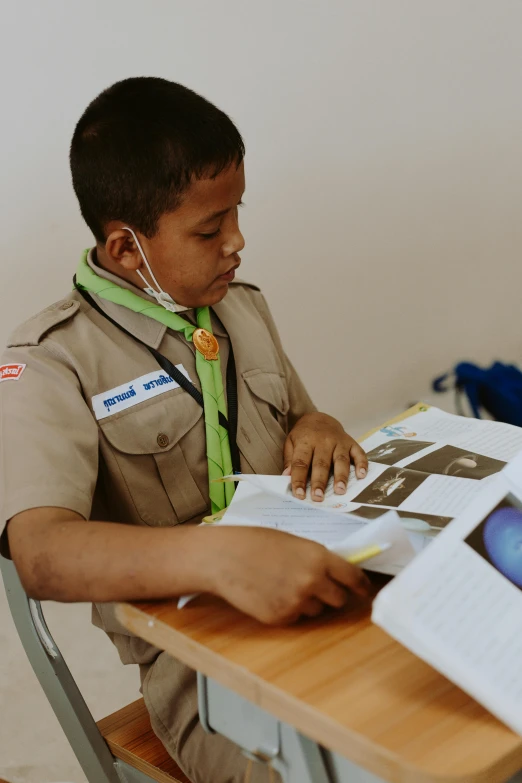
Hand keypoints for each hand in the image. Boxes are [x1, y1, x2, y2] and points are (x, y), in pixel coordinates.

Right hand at [204, 526, 370, 624]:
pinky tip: (270, 593)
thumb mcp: (293, 542)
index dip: (361, 586)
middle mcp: (312, 582)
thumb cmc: (255, 543)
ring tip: (283, 584)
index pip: (352, 577)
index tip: (364, 591)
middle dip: (332, 595)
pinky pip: (295, 618)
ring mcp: (296, 602)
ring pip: (316, 611)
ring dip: (308, 602)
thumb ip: (316, 558)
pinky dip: (287, 609)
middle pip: (338, 600)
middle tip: (319, 588)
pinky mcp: (281, 618)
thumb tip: (336, 573)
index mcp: (318, 557)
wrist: (223, 558)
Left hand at [283, 412, 367, 500]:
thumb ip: (289, 460)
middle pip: (321, 463)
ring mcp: (339, 442)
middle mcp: (323, 441)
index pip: (301, 463)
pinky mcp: (351, 443)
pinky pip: (358, 453)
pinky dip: (362, 464)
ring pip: (340, 460)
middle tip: (318, 497)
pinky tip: (361, 475)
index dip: (299, 479)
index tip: (299, 494)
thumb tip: (286, 476)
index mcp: (306, 441)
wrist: (320, 418)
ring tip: (340, 491)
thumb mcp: (290, 443)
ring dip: (341, 476)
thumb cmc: (304, 435)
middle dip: (320, 482)